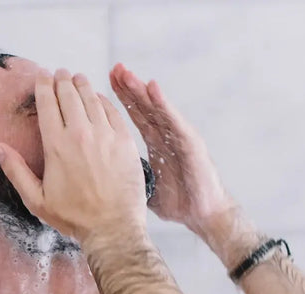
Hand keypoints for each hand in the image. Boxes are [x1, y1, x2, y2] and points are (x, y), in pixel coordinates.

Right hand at [0, 69, 146, 243]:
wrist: (113, 228)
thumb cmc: (73, 217)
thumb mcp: (36, 199)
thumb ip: (16, 170)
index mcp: (57, 145)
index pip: (47, 104)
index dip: (44, 86)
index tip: (42, 75)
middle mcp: (81, 134)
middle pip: (69, 95)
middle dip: (62, 80)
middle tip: (60, 73)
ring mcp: (106, 136)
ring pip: (92, 99)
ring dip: (82, 85)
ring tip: (77, 78)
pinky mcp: (125, 142)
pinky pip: (113, 112)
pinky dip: (103, 100)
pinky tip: (98, 98)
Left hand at [109, 63, 234, 233]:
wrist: (204, 215)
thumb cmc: (178, 202)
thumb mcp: (143, 185)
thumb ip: (127, 174)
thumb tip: (100, 176)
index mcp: (155, 144)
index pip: (134, 115)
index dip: (120, 99)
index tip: (104, 83)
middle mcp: (167, 136)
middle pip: (144, 106)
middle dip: (128, 87)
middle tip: (114, 68)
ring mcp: (179, 138)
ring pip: (157, 108)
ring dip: (141, 89)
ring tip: (127, 73)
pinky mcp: (191, 144)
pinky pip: (174, 120)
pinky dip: (163, 104)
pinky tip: (152, 88)